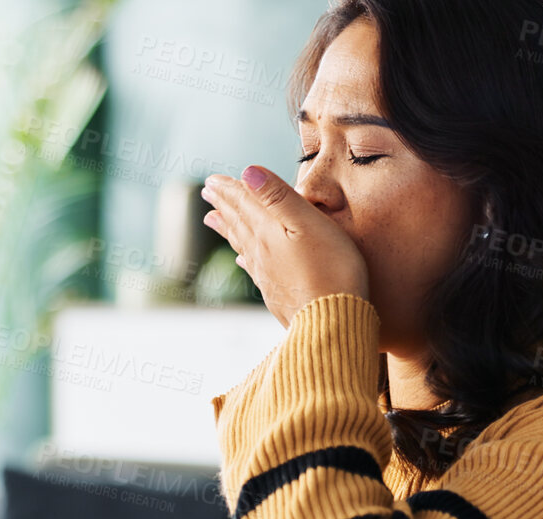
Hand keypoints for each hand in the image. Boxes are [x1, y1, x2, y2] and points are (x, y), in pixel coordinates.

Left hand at [201, 165, 367, 327]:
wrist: (333, 323)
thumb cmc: (331, 270)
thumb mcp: (308, 223)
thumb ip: (279, 197)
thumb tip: (248, 172)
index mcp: (269, 232)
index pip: (245, 203)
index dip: (230, 189)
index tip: (213, 180)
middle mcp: (262, 253)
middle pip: (239, 223)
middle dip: (224, 205)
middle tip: (208, 193)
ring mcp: (268, 276)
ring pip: (242, 245)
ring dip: (228, 229)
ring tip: (212, 219)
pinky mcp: (278, 296)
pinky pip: (254, 270)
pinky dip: (244, 259)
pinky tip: (241, 260)